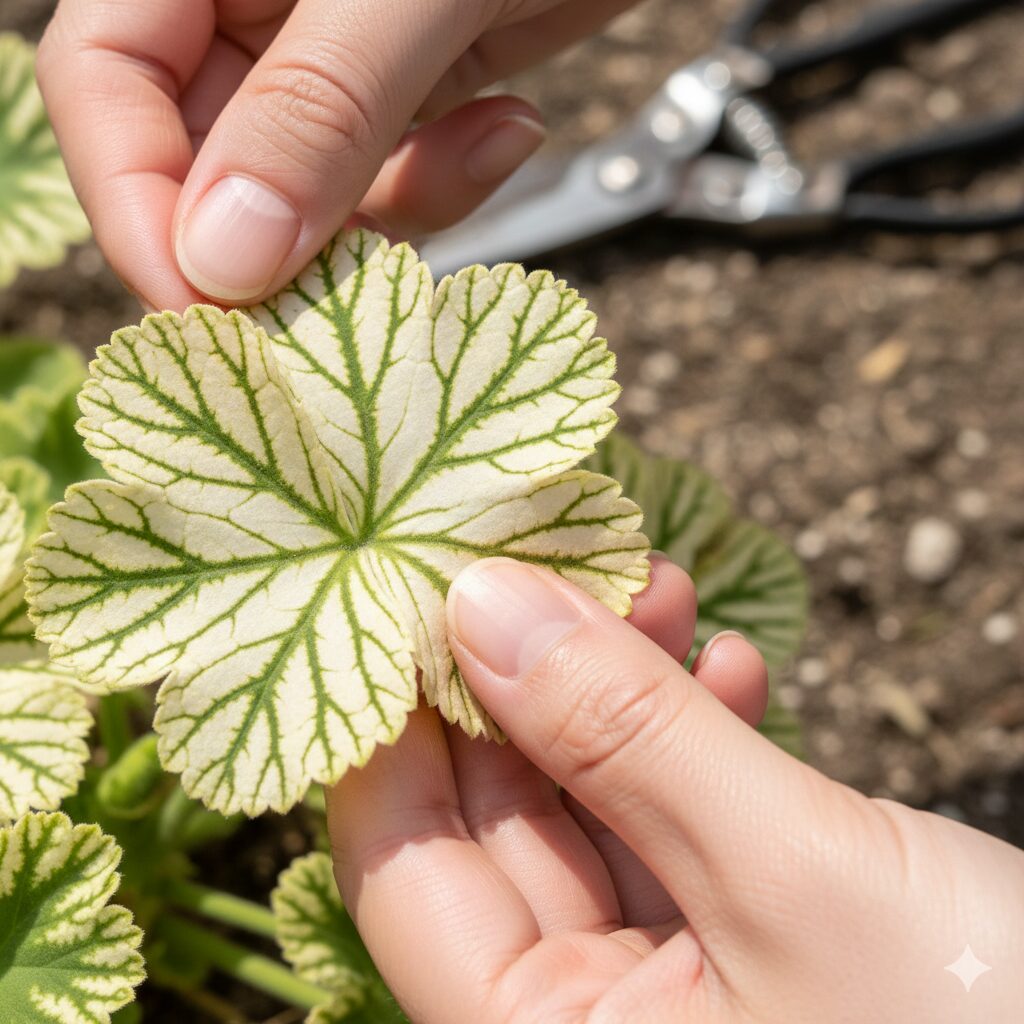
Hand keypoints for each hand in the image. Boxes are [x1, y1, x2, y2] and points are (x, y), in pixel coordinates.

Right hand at [36, 0, 635, 310]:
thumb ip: (318, 111)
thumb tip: (222, 260)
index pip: (102, 80)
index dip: (137, 206)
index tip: (207, 307)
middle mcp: (250, 9)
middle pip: (205, 159)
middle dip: (281, 242)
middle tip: (349, 297)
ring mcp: (330, 58)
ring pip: (307, 194)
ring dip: (390, 216)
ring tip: (485, 152)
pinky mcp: (407, 92)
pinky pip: (394, 178)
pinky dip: (451, 180)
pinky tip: (514, 126)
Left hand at [327, 554, 1023, 1022]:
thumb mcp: (792, 873)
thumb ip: (624, 734)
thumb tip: (480, 599)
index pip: (402, 867)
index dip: (392, 720)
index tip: (410, 585)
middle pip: (500, 824)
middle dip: (529, 678)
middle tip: (554, 555)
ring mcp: (668, 998)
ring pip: (598, 812)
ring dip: (626, 692)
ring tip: (663, 582)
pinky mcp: (746, 958)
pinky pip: (682, 832)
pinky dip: (701, 745)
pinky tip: (739, 666)